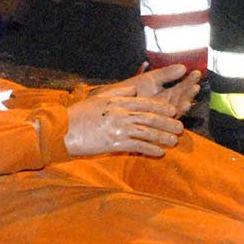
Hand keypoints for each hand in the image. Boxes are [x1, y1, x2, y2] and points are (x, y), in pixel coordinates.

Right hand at [65, 89, 185, 156]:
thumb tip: (135, 90)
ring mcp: (118, 129)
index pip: (145, 103)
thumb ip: (118, 93)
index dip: (161, 107)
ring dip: (163, 137)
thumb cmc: (78, 115)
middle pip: (150, 117)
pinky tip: (159, 152)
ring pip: (147, 132)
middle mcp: (121, 114)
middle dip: (167, 123)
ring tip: (174, 141)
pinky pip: (137, 146)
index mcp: (118, 102)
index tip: (173, 110)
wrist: (62, 131)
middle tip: (180, 127)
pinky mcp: (114, 144)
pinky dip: (150, 149)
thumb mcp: (98, 98)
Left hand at [92, 63, 200, 118]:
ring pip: (177, 111)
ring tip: (189, 99)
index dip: (189, 81)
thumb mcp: (150, 79)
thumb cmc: (131, 90)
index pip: (182, 87)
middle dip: (189, 92)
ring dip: (184, 105)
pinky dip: (172, 117)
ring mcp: (161, 115)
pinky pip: (166, 121)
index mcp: (167, 93)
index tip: (197, 73)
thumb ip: (166, 74)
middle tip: (196, 84)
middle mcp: (167, 105)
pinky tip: (178, 111)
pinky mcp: (155, 124)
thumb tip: (183, 67)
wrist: (113, 101)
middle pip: (182, 99)